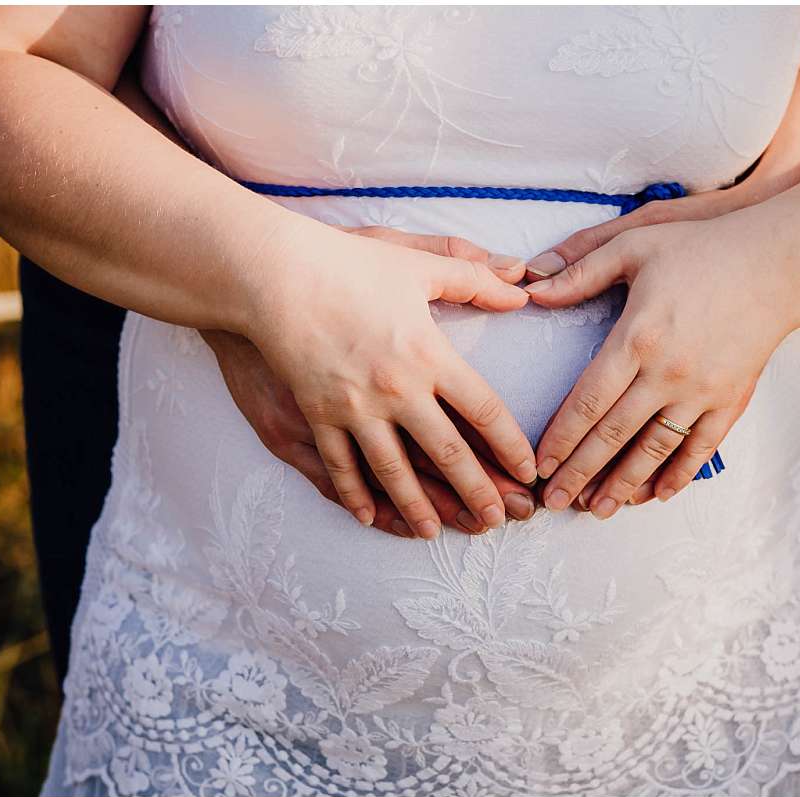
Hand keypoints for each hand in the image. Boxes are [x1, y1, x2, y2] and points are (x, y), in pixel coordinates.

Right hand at [244, 216, 536, 539]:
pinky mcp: (317, 415)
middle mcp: (397, 388)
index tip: (526, 470)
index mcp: (428, 353)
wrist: (273, 272)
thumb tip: (522, 289)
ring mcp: (355, 408)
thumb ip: (473, 276)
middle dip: (476, 491)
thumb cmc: (346, 263)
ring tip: (435, 531)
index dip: (510, 445)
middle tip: (496, 520)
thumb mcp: (415, 262)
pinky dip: (355, 494)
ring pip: (394, 471)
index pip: (484, 410)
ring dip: (418, 506)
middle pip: (448, 452)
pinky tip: (369, 517)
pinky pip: (340, 465)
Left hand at [525, 216, 788, 518]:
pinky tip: (655, 496)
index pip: (588, 400)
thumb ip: (581, 267)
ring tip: (596, 512)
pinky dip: (677, 475)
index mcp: (637, 337)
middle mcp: (668, 372)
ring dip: (622, 486)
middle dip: (579, 474)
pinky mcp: (730, 400)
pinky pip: (700, 448)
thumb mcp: (636, 242)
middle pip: (613, 436)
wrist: (780, 264)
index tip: (539, 465)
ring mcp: (702, 391)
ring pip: (653, 450)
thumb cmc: (703, 248)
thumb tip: (531, 288)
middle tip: (552, 503)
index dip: (561, 437)